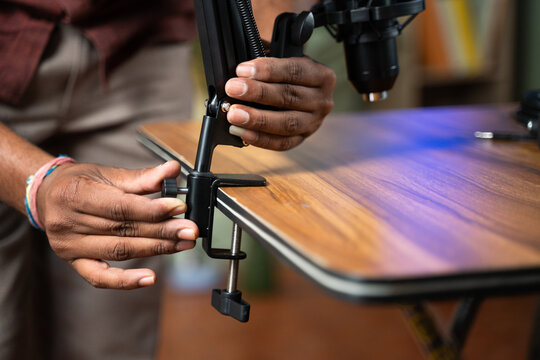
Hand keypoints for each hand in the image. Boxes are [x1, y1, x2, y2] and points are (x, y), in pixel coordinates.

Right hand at [36, 160, 198, 289]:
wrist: (48, 195)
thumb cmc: (80, 182)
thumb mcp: (108, 173)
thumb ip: (142, 177)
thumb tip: (173, 171)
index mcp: (76, 194)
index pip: (121, 207)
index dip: (153, 210)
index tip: (179, 208)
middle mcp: (68, 223)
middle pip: (124, 230)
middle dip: (162, 231)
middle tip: (190, 230)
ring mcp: (69, 246)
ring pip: (119, 251)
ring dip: (155, 250)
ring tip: (182, 244)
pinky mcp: (74, 263)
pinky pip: (100, 278)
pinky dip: (126, 281)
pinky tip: (150, 278)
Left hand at [225, 56, 335, 150]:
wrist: (301, 91)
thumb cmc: (287, 72)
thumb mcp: (282, 55)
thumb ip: (266, 54)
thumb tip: (242, 66)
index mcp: (322, 75)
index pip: (295, 71)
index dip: (268, 70)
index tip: (242, 70)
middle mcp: (322, 100)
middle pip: (290, 97)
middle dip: (258, 93)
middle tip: (233, 89)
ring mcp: (314, 122)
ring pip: (287, 123)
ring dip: (258, 119)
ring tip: (234, 115)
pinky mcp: (302, 139)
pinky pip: (282, 142)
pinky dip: (260, 138)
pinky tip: (241, 131)